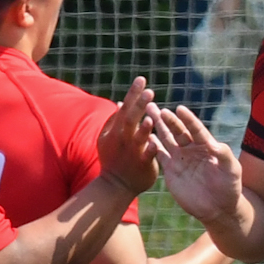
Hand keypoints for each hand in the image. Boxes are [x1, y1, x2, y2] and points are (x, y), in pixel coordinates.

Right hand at [96, 78, 159, 194]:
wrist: (114, 185)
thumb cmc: (114, 158)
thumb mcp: (109, 138)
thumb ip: (116, 120)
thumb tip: (122, 102)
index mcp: (116, 129)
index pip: (125, 107)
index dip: (133, 93)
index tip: (142, 79)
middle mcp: (123, 138)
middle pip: (131, 119)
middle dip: (139, 104)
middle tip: (149, 91)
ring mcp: (131, 152)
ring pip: (138, 137)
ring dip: (144, 127)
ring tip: (152, 116)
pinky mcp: (141, 164)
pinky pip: (146, 156)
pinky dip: (149, 149)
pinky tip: (155, 142)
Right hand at [150, 102, 245, 226]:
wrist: (218, 209)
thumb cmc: (229, 188)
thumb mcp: (231, 171)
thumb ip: (225, 156)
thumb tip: (217, 144)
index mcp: (207, 146)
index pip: (196, 129)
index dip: (188, 120)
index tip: (180, 109)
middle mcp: (192, 149)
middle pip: (178, 131)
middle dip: (168, 119)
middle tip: (156, 108)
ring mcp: (180, 159)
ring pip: (167, 139)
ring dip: (158, 127)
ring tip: (148, 114)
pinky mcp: (171, 171)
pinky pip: (160, 156)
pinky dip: (153, 147)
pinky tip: (145, 137)